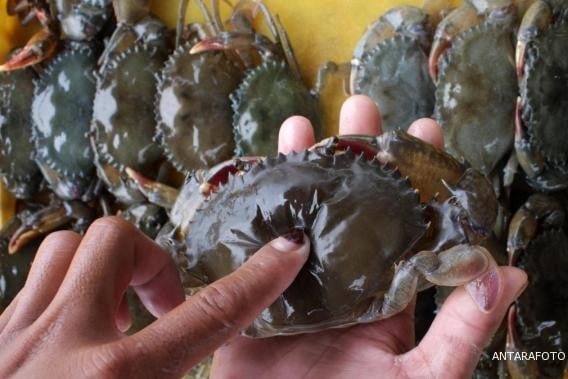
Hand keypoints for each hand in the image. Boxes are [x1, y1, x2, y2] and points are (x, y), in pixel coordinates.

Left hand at [0, 215, 309, 376]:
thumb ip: (178, 374)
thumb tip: (202, 360)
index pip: (211, 314)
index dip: (259, 278)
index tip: (288, 250)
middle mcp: (61, 346)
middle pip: (118, 241)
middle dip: (154, 262)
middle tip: (161, 307)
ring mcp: (12, 338)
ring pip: (64, 249)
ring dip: (104, 268)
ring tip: (117, 314)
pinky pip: (31, 285)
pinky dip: (64, 292)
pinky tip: (74, 339)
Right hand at [212, 95, 527, 377]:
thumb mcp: (422, 378)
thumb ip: (462, 330)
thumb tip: (510, 273)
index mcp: (386, 300)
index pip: (407, 228)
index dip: (416, 180)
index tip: (425, 132)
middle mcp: (343, 286)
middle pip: (349, 209)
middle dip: (354, 157)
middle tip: (361, 107)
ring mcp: (297, 289)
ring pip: (298, 217)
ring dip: (298, 171)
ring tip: (300, 125)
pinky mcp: (253, 299)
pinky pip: (250, 248)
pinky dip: (249, 210)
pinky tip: (253, 173)